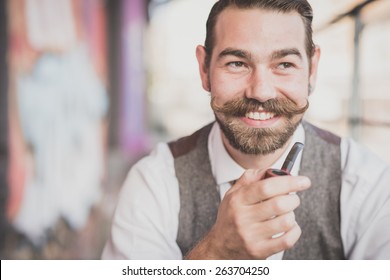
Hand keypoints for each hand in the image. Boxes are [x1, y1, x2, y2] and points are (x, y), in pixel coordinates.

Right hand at [186, 169, 310, 258]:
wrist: (220, 248)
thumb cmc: (230, 219)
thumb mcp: (232, 195)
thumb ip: (249, 179)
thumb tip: (268, 169)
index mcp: (237, 200)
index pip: (266, 187)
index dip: (288, 182)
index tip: (303, 181)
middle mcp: (243, 218)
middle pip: (279, 204)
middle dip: (293, 199)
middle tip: (292, 199)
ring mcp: (251, 236)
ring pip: (286, 221)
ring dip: (292, 215)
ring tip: (285, 214)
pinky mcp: (260, 251)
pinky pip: (287, 240)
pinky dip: (294, 231)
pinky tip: (288, 227)